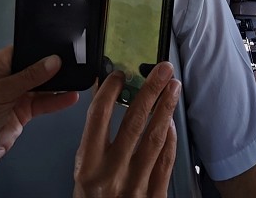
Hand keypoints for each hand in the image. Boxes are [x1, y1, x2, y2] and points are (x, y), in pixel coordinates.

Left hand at [0, 47, 79, 197]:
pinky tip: (69, 97)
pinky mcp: (24, 111)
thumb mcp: (1, 91)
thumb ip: (29, 76)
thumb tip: (52, 62)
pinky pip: (45, 102)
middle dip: (53, 67)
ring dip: (58, 84)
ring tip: (75, 80)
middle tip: (71, 64)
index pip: (24, 50)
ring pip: (43, 85)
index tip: (58, 49)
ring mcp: (17, 95)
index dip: (40, 48)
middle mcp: (9, 78)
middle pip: (37, 68)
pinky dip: (57, 100)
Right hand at [74, 62, 180, 197]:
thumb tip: (112, 102)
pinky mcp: (154, 196)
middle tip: (162, 70)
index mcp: (87, 166)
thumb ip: (95, 142)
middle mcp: (111, 174)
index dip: (110, 91)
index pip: (99, 117)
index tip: (120, 75)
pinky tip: (171, 122)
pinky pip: (166, 160)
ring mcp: (135, 186)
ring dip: (166, 108)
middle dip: (150, 90)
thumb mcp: (82, 172)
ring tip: (172, 88)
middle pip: (134, 121)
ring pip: (155, 137)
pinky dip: (170, 138)